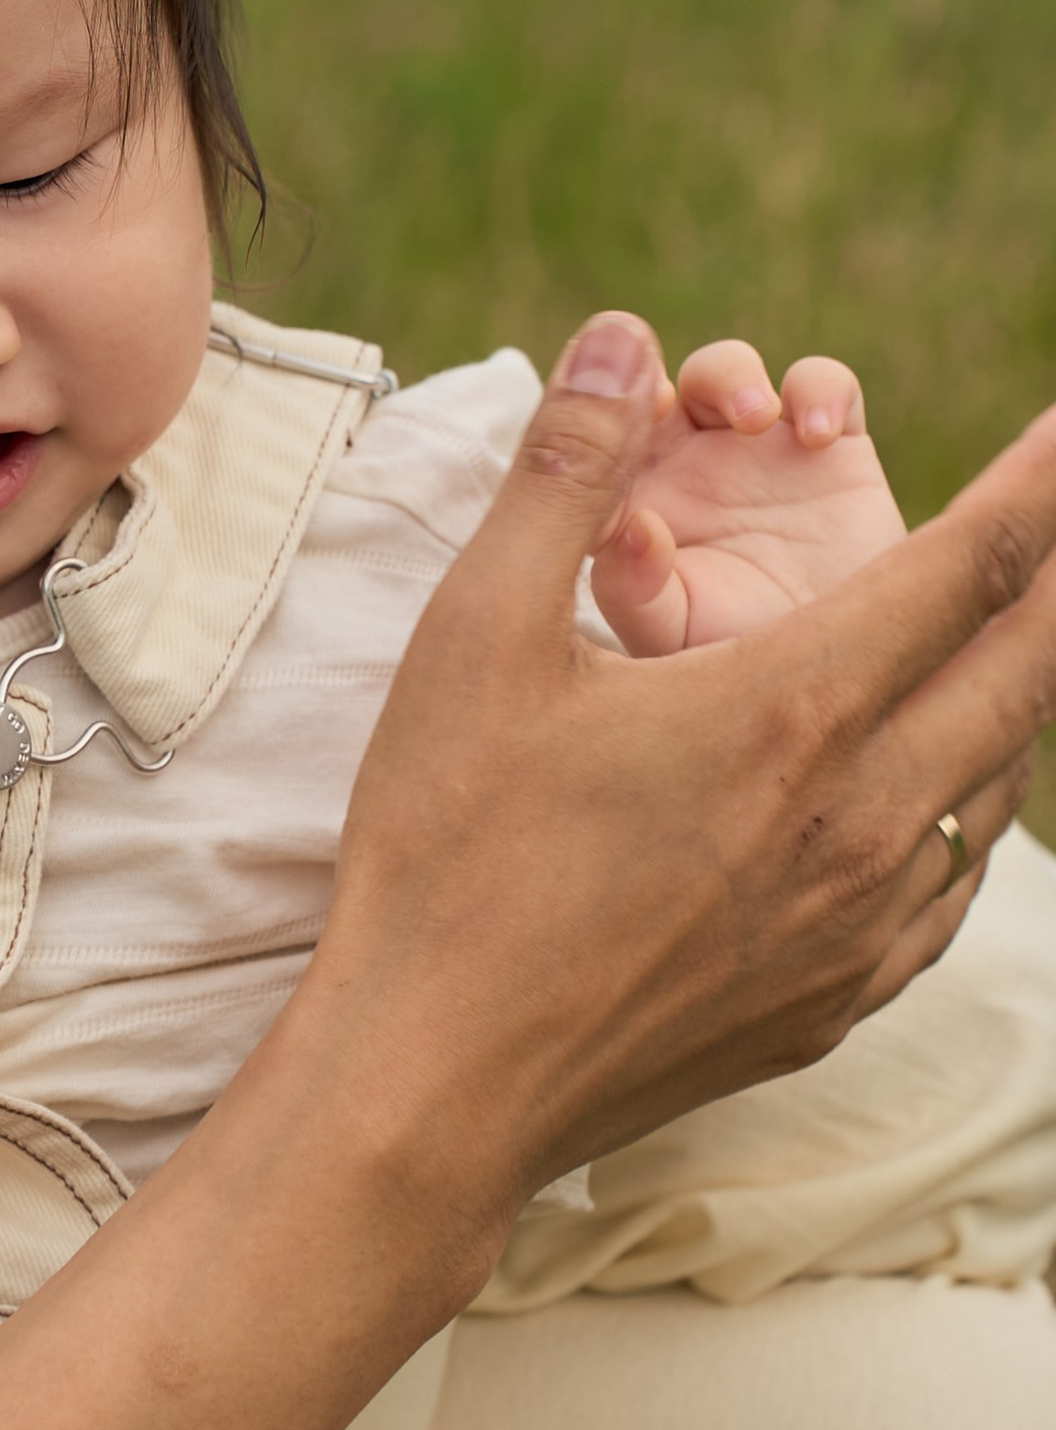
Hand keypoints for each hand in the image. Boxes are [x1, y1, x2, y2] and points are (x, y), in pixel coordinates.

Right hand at [312, 310, 1055, 1222]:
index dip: (1042, 483)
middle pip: (1029, 670)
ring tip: (1021, 639)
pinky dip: (972, 814)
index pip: (969, 565)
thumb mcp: (475, 642)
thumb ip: (559, 479)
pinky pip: (950, 888)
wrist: (434, 1087)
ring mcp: (857, 924)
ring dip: (1023, 695)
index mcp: (787, 712)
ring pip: (1001, 785)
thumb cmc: (444, 859)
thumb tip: (617, 342)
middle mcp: (856, 819)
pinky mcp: (833, 1002)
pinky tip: (944, 802)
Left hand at [591, 337, 905, 655]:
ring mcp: (753, 450)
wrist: (835, 685)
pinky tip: (818, 436)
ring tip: (754, 416)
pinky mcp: (831, 446)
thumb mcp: (669, 640)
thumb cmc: (732, 674)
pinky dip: (820, 390)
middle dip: (648, 379)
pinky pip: (822, 384)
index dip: (587, 428)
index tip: (610, 447)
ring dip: (729, 375)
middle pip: (647, 385)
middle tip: (661, 405)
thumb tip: (630, 525)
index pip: (587, 442)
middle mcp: (681, 466)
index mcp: (624, 503)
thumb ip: (636, 588)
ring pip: (725, 370)